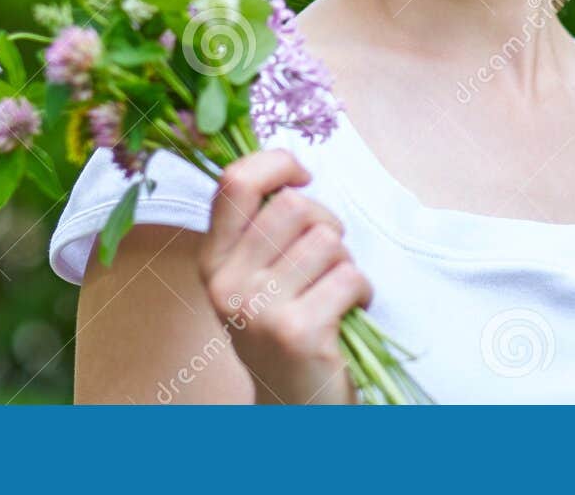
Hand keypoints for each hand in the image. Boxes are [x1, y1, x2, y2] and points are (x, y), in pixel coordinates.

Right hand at [197, 149, 372, 403]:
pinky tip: (348, 313)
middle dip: (327, 222)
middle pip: (294, 206)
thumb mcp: (255, 278)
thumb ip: (262, 229)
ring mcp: (259, 309)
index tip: (302, 175)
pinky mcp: (296, 331)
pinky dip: (362, 291)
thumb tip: (291, 167)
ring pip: (327, 239)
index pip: (234, 183)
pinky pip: (349, 276)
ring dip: (346, 261)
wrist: (294, 410)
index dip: (276, 164)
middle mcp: (227, 284)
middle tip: (328, 255)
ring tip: (335, 291)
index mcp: (213, 262)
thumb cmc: (285, 330)